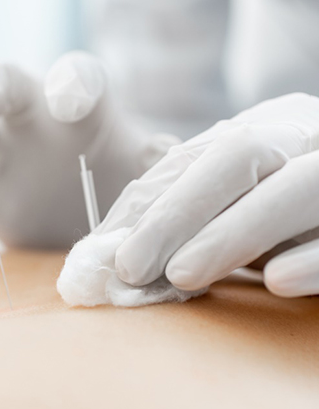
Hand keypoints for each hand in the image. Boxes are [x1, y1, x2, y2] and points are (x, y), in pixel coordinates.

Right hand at [0, 52, 171, 248]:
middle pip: (11, 86)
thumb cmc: (128, 199)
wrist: (98, 236)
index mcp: (87, 115)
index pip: (77, 80)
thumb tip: (168, 150)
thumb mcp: (147, 182)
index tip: (70, 106)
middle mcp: (41, 125)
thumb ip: (157, 165)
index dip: (73, 86)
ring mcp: (8, 156)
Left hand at [97, 93, 318, 296]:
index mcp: (276, 127)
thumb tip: (115, 245)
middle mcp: (312, 138)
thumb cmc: (290, 220)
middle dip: (180, 212)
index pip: (206, 155)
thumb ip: (189, 210)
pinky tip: (278, 282)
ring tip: (182, 275)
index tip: (110, 253)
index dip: (156, 203)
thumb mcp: (240, 206)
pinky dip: (316, 258)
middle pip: (244, 158)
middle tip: (132, 268)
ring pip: (299, 187)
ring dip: (236, 233)